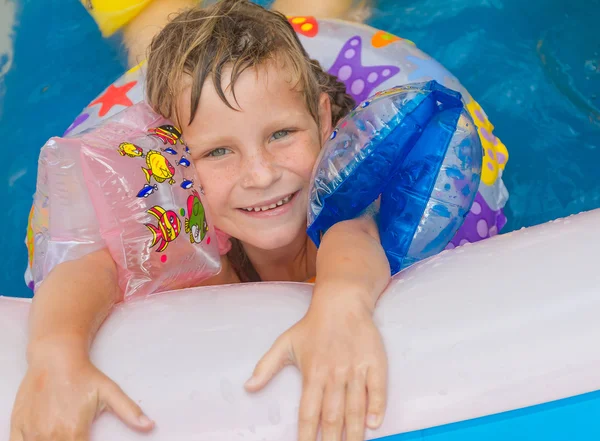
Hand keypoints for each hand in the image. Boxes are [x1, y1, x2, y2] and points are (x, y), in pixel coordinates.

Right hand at [10, 346, 152, 440]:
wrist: (55, 356)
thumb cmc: (84, 375)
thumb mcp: (110, 392)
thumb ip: (129, 412)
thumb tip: (151, 426)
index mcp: (73, 432)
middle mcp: (50, 435)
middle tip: (75, 436)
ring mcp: (31, 433)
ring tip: (62, 435)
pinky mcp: (17, 428)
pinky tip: (42, 439)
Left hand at [245, 293, 387, 440]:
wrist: (342, 303)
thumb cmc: (312, 326)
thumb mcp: (285, 343)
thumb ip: (266, 367)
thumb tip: (247, 387)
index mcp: (313, 373)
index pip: (308, 412)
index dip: (306, 435)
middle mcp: (334, 374)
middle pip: (333, 416)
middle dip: (332, 440)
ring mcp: (355, 369)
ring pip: (356, 407)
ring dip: (355, 431)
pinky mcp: (374, 362)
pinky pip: (377, 388)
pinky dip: (376, 407)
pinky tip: (374, 424)